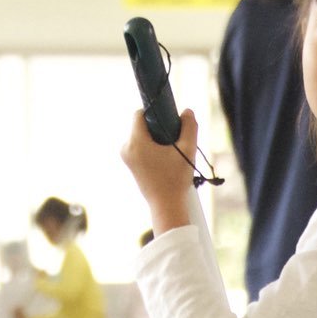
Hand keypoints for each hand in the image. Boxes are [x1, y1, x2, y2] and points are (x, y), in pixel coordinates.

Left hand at [124, 112, 201, 235]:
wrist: (166, 206)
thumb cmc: (176, 179)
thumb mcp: (187, 150)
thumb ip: (189, 127)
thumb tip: (187, 111)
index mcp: (136, 142)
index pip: (139, 114)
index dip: (155, 112)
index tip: (169, 120)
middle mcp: (126, 148)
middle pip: (141, 125)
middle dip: (157, 127)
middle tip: (174, 139)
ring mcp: (126, 157)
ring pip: (141, 136)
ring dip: (155, 138)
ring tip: (170, 152)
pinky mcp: (130, 165)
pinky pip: (140, 147)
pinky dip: (152, 147)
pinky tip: (165, 159)